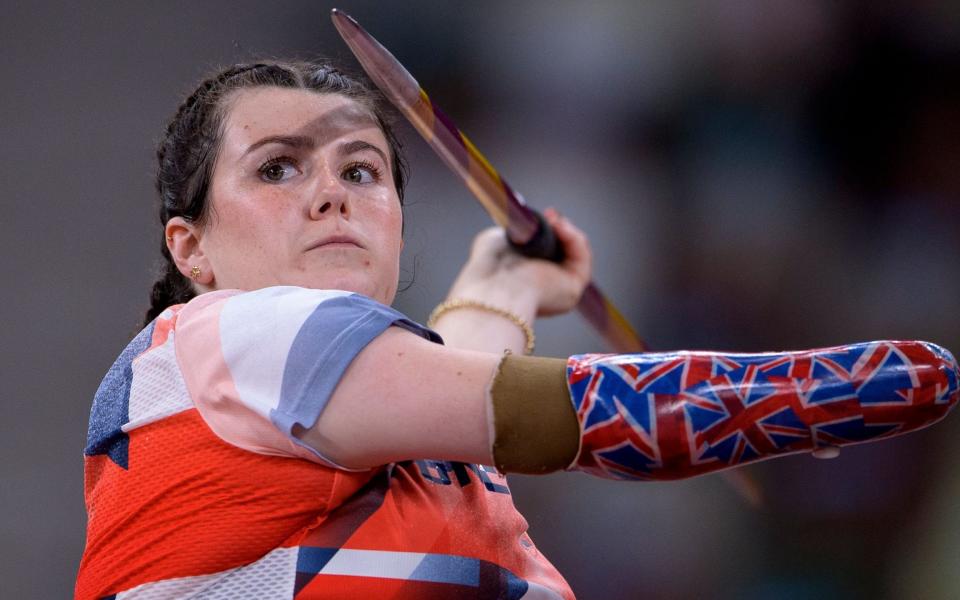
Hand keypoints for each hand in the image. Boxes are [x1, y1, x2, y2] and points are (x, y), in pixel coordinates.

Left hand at [446, 208, 592, 318]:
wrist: (495, 287)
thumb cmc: (489, 269)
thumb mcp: (495, 240)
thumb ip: (511, 232)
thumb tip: (523, 224)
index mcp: (526, 281)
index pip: (545, 254)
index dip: (546, 232)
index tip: (541, 215)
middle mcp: (545, 289)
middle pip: (563, 252)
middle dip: (559, 228)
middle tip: (549, 214)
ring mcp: (561, 290)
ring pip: (575, 253)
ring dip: (567, 230)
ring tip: (554, 219)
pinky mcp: (573, 289)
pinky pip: (582, 257)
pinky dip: (574, 238)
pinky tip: (560, 226)